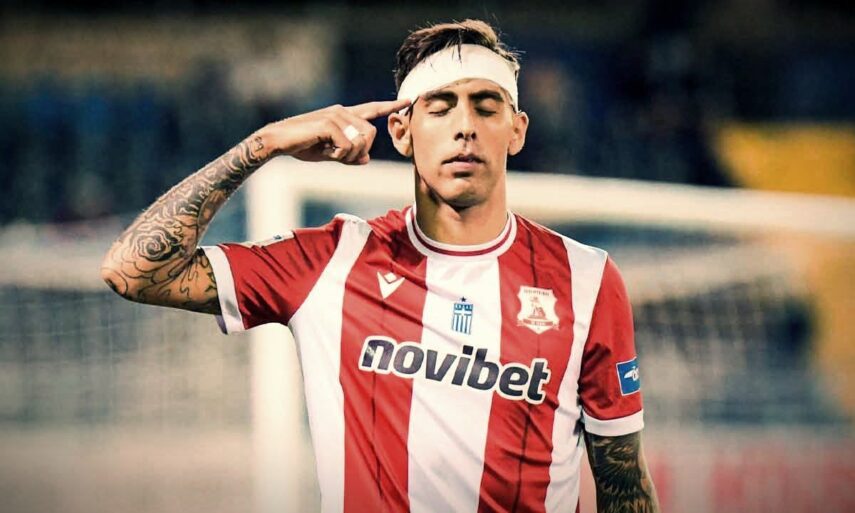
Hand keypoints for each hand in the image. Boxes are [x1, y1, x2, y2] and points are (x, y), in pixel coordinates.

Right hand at [262, 98, 410, 164]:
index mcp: (344, 116)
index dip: (390, 106)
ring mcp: (335, 116)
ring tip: (331, 154)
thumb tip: (366, 160)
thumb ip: (349, 155)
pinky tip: (326, 152)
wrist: (278, 141)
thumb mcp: (329, 153)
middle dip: (360, 152)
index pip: (372, 109)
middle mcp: (342, 112)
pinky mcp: (328, 123)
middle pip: (371, 134)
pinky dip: (339, 155)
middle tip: (341, 158)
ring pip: (362, 140)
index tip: (407, 101)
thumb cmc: (302, 146)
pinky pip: (348, 145)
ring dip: (349, 155)